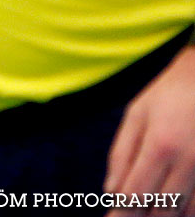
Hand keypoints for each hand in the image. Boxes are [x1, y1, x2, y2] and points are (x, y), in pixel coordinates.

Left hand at [106, 46, 194, 216]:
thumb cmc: (168, 94)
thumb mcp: (136, 115)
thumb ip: (121, 154)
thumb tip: (111, 191)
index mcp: (161, 146)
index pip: (136, 195)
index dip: (122, 213)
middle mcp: (188, 163)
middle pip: (162, 211)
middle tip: (128, 215)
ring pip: (186, 214)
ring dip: (166, 216)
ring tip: (148, 210)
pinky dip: (186, 212)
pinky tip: (172, 207)